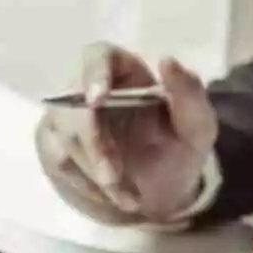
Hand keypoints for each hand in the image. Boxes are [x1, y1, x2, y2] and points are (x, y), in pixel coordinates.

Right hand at [36, 43, 217, 225]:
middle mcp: (88, 87)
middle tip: (112, 177)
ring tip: (129, 196)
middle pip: (71, 103)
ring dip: (94, 171)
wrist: (161, 194)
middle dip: (92, 145)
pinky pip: (59, 161)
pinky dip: (87, 184)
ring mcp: (66, 116)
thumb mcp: (198, 127)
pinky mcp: (55, 145)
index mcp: (124, 72)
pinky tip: (113, 194)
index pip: (98, 56)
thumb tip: (167, 60)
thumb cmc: (178, 151)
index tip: (97, 100)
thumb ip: (190, 95)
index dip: (93, 74)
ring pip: (62, 136)